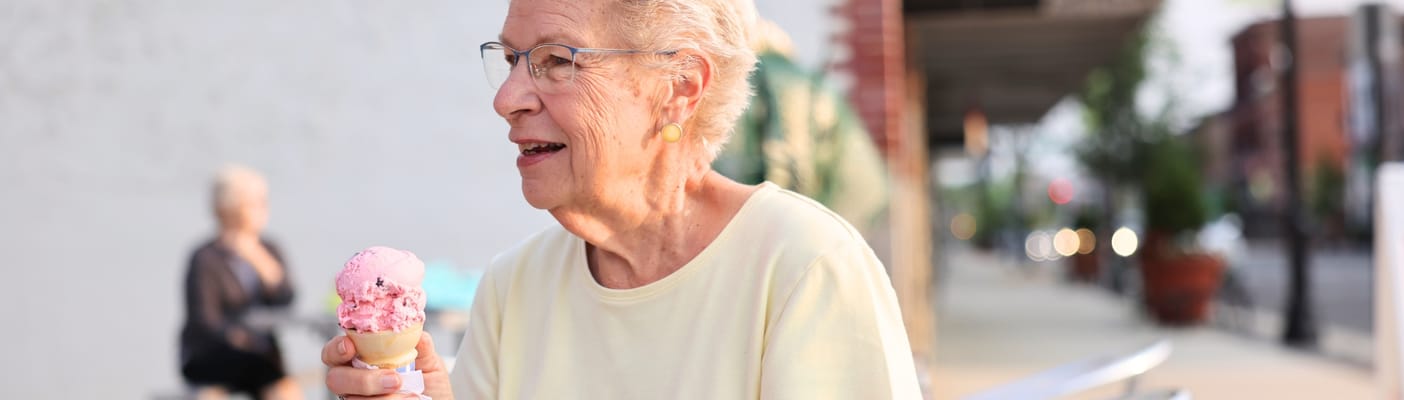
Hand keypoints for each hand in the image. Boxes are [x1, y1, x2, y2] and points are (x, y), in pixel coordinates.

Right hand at [322, 332, 454, 398]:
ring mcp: (357, 399)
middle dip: (363, 380)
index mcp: (362, 359)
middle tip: (395, 380)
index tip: (350, 346)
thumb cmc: (430, 386)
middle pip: (336, 378)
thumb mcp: (430, 364)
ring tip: (411, 395)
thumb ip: (422, 348)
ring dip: (383, 398)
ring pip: (353, 399)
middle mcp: (354, 380)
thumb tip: (417, 334)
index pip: (334, 351)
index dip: (336, 348)